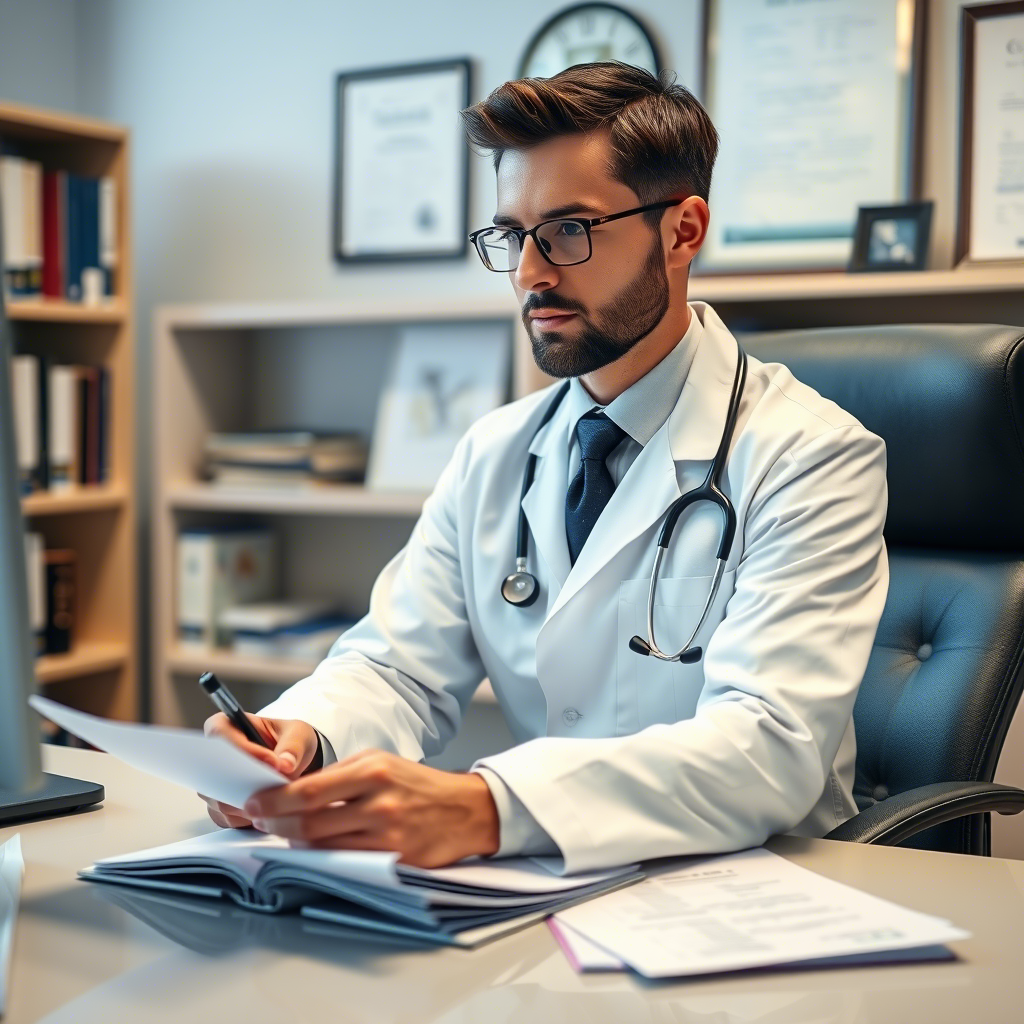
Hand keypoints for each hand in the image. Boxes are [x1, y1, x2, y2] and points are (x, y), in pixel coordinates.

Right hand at [199, 713, 320, 829]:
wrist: (292, 762)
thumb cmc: (290, 741)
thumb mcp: (299, 734)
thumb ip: (293, 746)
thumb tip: (284, 765)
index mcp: (226, 727)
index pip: (219, 735)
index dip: (242, 749)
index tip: (271, 761)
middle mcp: (213, 758)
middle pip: (214, 775)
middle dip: (244, 784)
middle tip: (274, 790)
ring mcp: (215, 786)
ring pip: (220, 801)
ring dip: (249, 805)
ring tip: (278, 803)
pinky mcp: (224, 809)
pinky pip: (229, 819)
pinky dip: (250, 820)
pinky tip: (271, 815)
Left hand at [243, 749, 500, 867]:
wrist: (464, 809)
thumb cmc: (416, 784)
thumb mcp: (380, 762)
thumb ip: (340, 776)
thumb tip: (295, 792)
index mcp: (372, 771)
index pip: (309, 790)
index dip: (275, 801)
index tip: (253, 804)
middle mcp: (378, 801)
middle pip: (310, 822)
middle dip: (277, 824)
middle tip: (261, 822)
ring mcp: (386, 834)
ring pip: (323, 846)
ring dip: (296, 843)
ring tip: (285, 835)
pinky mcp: (394, 859)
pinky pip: (345, 861)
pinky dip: (323, 857)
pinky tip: (314, 849)